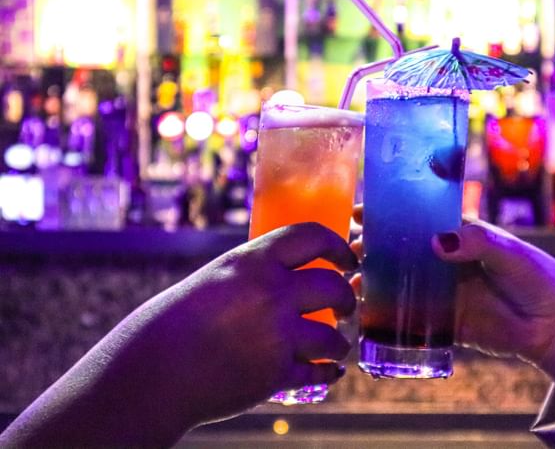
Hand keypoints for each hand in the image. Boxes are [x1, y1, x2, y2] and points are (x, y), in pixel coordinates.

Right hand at [1, 222, 357, 446]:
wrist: (152, 371)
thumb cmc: (177, 322)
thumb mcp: (216, 279)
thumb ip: (255, 274)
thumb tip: (292, 274)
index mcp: (252, 262)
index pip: (311, 235)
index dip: (337, 245)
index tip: (348, 258)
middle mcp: (270, 293)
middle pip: (334, 286)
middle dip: (346, 299)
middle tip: (344, 307)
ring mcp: (276, 335)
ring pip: (334, 337)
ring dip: (339, 343)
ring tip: (334, 346)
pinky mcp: (276, 374)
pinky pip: (319, 372)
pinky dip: (327, 372)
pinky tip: (326, 371)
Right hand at [351, 205, 554, 409]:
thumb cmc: (537, 277)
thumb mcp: (508, 251)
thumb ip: (475, 242)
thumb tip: (436, 242)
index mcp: (457, 236)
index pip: (415, 221)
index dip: (386, 216)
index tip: (360, 213)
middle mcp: (443, 262)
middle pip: (399, 252)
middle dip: (371, 249)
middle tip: (350, 251)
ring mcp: (441, 292)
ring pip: (398, 284)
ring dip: (373, 283)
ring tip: (353, 284)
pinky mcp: (444, 322)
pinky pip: (410, 318)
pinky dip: (388, 316)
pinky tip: (367, 313)